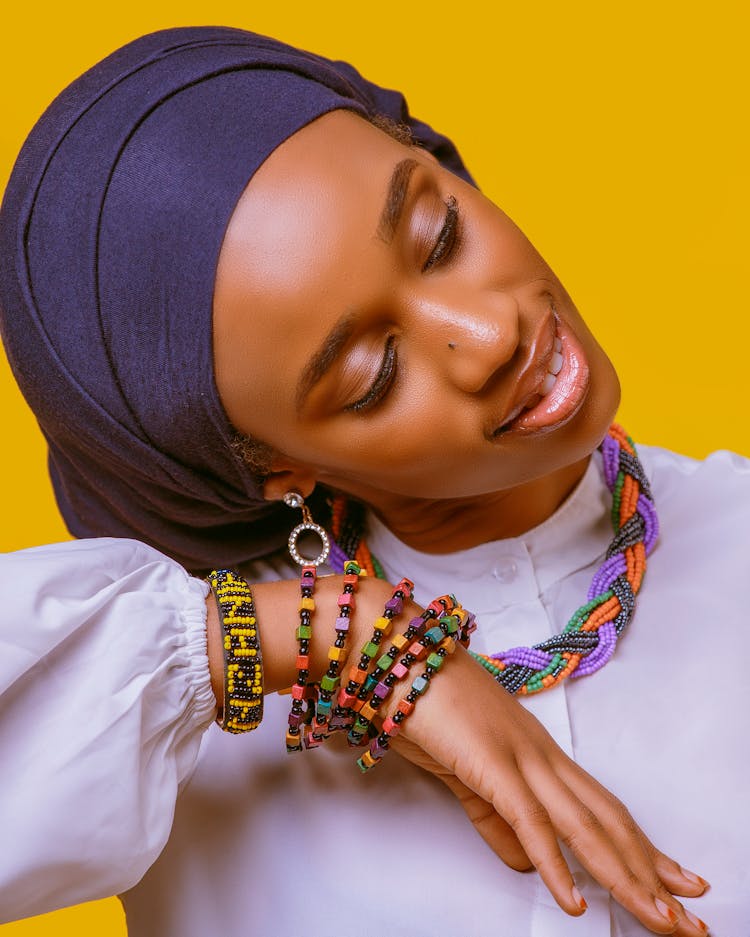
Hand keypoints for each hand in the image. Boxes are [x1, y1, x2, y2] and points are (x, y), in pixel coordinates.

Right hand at [389, 640, 708, 935]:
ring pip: (583, 824)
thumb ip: (495, 819)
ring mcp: (520, 755)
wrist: (398, 651)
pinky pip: (529, 821)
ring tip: (658, 921)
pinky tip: (574, 901)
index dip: (642, 849)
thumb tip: (526, 864)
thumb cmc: (426, 703)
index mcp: (539, 753)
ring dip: (624, 877)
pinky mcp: (490, 762)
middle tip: (693, 920)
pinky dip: (555, 865)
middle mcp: (542, 754)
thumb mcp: (465, 774)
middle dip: (651, 872)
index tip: (675, 884)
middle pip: (608, 820)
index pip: (603, 808)